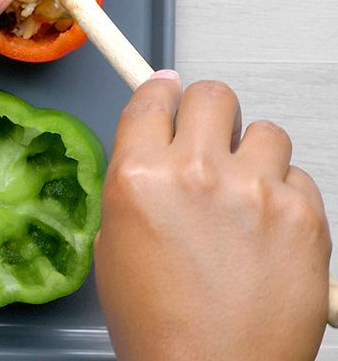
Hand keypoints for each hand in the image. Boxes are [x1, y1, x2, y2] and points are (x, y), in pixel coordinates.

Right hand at [96, 73, 331, 360]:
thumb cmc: (161, 326)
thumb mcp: (114, 244)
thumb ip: (134, 185)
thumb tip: (154, 151)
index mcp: (139, 177)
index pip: (153, 97)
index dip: (161, 93)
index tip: (168, 93)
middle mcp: (196, 173)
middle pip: (213, 95)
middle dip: (209, 115)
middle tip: (210, 144)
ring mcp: (255, 192)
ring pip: (265, 132)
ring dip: (254, 156)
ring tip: (244, 197)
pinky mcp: (305, 216)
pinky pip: (300, 177)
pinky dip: (286, 196)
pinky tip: (268, 230)